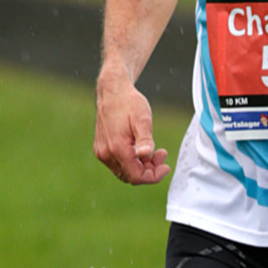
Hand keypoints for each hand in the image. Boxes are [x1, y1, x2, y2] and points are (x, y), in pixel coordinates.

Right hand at [94, 70, 169, 184]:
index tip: (166, 166)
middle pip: (131, 177)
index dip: (154, 176)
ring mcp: (102, 152)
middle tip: (161, 154)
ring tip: (153, 152)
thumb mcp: (142, 119)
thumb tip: (146, 154)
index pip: (137, 176)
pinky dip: (132, 162)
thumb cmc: (129, 103)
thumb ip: (144, 139)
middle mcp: (106, 154)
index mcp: (117, 148)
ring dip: (141, 167)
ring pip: (124, 172)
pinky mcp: (101, 149)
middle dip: (149, 171)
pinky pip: (118, 164)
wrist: (112, 91)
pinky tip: (141, 149)